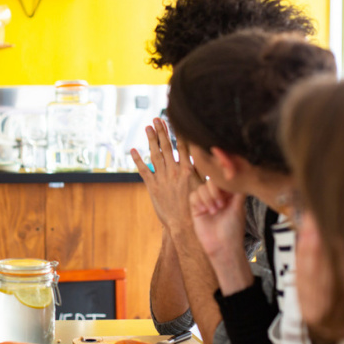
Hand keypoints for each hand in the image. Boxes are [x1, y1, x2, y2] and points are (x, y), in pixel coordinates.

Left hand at [131, 118, 201, 234]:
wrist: (184, 225)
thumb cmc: (198, 207)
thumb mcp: (205, 187)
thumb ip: (204, 172)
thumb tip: (211, 159)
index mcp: (188, 170)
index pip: (182, 146)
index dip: (177, 132)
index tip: (173, 120)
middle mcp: (174, 171)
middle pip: (166, 146)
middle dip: (161, 131)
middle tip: (157, 119)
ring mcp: (162, 178)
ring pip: (155, 155)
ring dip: (150, 140)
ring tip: (147, 127)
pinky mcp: (153, 187)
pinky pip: (143, 170)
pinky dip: (137, 160)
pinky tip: (133, 150)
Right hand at [189, 180, 246, 259]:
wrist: (222, 246)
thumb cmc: (233, 228)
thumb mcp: (239, 208)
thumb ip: (238, 192)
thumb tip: (239, 176)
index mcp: (228, 195)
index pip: (222, 180)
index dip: (222, 184)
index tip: (226, 196)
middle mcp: (217, 197)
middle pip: (210, 181)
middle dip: (214, 192)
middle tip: (220, 206)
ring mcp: (206, 202)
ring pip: (200, 188)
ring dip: (207, 198)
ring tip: (213, 212)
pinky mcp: (196, 209)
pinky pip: (193, 196)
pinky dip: (198, 201)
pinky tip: (203, 211)